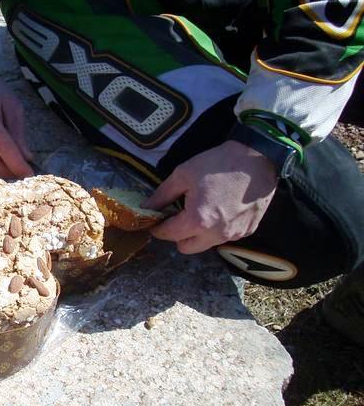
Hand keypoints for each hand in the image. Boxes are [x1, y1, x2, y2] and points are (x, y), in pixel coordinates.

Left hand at [140, 140, 277, 253]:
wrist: (260, 158)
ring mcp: (234, 235)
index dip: (157, 227)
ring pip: (205, 244)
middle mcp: (216, 234)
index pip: (167, 235)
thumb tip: (146, 208)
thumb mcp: (183, 174)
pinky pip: (224, 237)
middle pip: (185, 248)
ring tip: (201, 210)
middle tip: (177, 216)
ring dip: (198, 233)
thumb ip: (161, 195)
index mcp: (197, 220)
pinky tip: (221, 209)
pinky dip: (217, 229)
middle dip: (177, 235)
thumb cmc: (219, 163)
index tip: (156, 219)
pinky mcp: (248, 231)